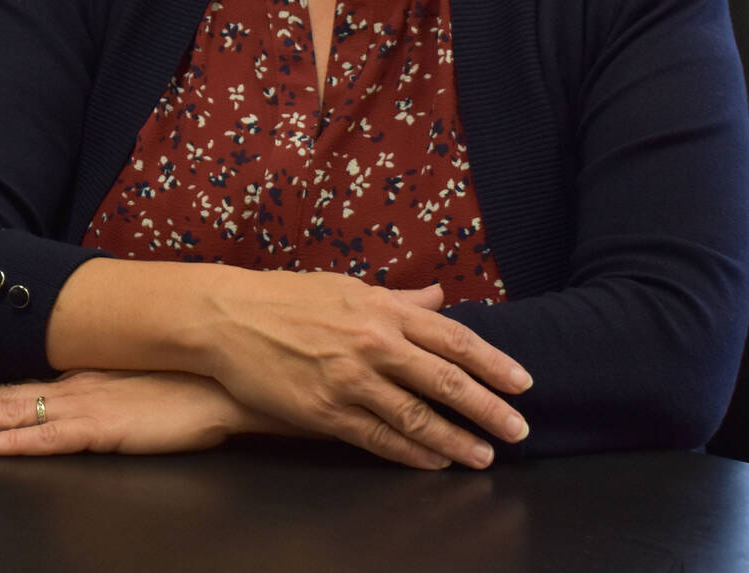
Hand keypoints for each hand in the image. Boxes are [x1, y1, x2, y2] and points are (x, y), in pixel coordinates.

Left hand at [0, 370, 270, 455]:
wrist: (226, 374)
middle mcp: (78, 387)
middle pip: (11, 396)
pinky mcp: (103, 428)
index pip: (25, 385)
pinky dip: (13, 441)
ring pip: (17, 414)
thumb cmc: (194, 381)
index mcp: (87, 378)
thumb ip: (114, 389)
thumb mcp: (142, 382)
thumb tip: (97, 396)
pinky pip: (48, 438)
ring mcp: (87, 406)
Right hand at [201, 272, 532, 470]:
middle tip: (519, 429)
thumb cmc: (285, 298)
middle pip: (445, 381)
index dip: (493, 363)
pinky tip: (434, 462)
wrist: (226, 317)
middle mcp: (372, 343)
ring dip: (456, 440)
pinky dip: (411, 453)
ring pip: (416, 417)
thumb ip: (398, 299)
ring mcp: (349, 379)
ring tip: (484, 456)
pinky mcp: (324, 411)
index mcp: (381, 309)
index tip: (522, 382)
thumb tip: (439, 297)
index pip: (453, 338)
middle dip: (488, 408)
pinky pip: (378, 438)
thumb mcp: (346, 287)